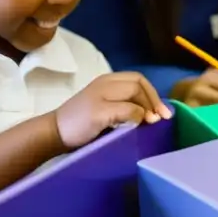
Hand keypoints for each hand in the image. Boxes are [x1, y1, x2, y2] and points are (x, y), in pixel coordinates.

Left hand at [54, 72, 171, 148]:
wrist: (54, 133)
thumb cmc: (78, 124)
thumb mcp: (102, 116)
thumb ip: (126, 111)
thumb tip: (147, 116)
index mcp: (109, 83)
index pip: (139, 86)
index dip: (151, 102)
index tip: (157, 120)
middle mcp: (109, 82)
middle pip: (139, 83)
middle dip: (153, 98)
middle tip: (163, 116)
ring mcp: (105, 90)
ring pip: (134, 88)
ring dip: (147, 101)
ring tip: (156, 116)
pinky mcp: (103, 101)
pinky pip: (127, 96)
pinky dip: (139, 104)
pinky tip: (142, 115)